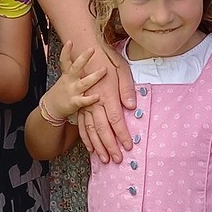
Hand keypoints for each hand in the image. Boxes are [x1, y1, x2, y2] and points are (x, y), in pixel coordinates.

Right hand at [42, 47, 105, 121]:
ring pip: (84, 82)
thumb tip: (86, 57)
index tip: (70, 41)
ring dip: (95, 76)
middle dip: (83, 58)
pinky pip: (84, 100)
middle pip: (76, 67)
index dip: (66, 51)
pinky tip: (98, 96)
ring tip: (104, 70)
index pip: (64, 60)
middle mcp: (69, 81)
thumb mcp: (66, 78)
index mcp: (67, 75)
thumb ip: (76, 70)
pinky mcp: (74, 102)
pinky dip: (90, 98)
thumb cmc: (62, 91)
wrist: (51, 108)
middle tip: (92, 49)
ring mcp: (72, 91)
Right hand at [69, 43, 133, 163]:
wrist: (84, 52)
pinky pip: (81, 126)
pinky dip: (86, 139)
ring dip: (98, 146)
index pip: (116, 120)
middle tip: (118, 159)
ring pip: (91, 131)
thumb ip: (127, 89)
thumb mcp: (121, 69)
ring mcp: (85, 106)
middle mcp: (95, 103)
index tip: (128, 146)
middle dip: (110, 146)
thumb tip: (133, 106)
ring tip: (104, 159)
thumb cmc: (105, 59)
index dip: (122, 135)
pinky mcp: (79, 106)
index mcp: (107, 95)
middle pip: (103, 129)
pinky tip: (90, 148)